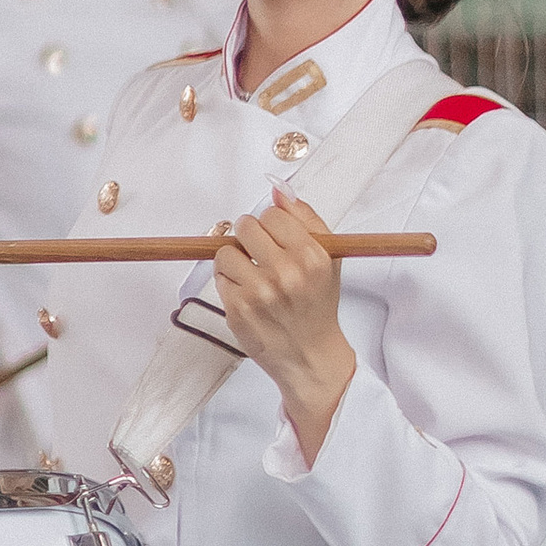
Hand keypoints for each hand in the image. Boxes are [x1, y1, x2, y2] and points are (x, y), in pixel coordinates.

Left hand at [211, 196, 354, 463]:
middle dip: (250, 238)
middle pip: (245, 227)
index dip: (270, 225)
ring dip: (235, 261)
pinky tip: (247, 295)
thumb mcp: (327, 259)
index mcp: (312, 256)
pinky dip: (229, 283)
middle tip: (261, 256)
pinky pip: (219, 277)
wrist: (310, 356)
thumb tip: (278, 190)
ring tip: (253, 277)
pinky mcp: (237, 309)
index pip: (272, 214)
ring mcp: (259, 293)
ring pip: (226, 251)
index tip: (275, 239)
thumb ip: (305, 220)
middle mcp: (286, 273)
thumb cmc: (317, 304)